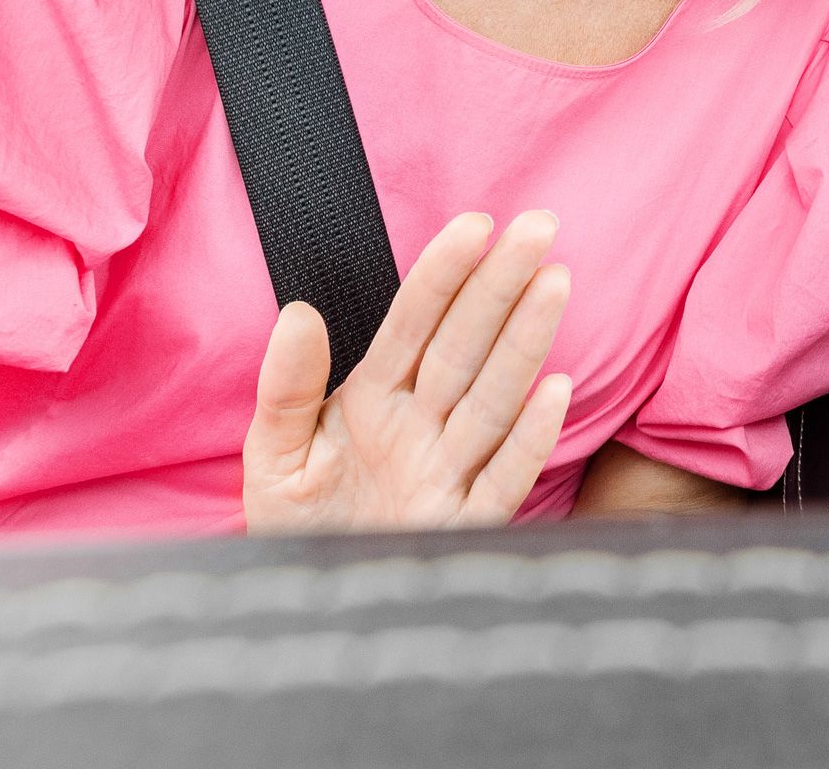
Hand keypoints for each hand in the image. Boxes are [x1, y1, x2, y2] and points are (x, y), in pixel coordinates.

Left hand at [242, 210, 573, 534]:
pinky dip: (530, 439)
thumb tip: (297, 314)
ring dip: (526, 342)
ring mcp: (446, 472)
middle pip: (465, 346)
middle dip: (502, 285)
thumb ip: (287, 387)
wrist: (300, 605)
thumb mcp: (273, 454)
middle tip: (539, 227)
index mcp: (373, 399)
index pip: (414, 323)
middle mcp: (419, 426)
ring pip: (493, 398)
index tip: (475, 223)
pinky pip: (502, 479)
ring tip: (555, 283)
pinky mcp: (460, 525)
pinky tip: (556, 391)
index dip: (443, 274)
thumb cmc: (295, 526)